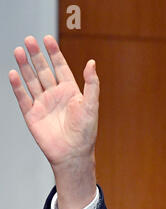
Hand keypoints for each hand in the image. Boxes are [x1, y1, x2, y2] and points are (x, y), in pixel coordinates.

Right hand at [9, 35, 98, 208]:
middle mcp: (55, 95)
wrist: (73, 153)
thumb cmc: (86, 131)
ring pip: (32, 81)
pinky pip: (23, 98)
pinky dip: (18, 86)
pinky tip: (14, 73)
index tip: (47, 39)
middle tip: (29, 40)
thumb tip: (92, 63)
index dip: (54, 53)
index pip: (60, 67)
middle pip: (44, 70)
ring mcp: (43, 104)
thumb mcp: (92, 105)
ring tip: (19, 50)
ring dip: (25, 66)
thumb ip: (92, 84)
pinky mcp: (32, 115)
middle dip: (37, 56)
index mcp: (71, 91)